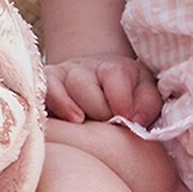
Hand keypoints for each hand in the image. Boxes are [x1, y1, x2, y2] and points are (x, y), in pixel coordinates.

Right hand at [44, 53, 161, 125]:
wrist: (98, 94)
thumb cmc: (126, 101)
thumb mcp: (145, 98)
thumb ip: (148, 105)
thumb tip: (135, 119)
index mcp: (116, 68)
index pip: (114, 74)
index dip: (121, 101)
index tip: (128, 119)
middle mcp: (86, 67)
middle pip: (84, 84)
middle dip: (98, 110)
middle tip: (107, 124)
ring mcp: (63, 75)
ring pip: (62, 88)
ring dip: (75, 111)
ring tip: (85, 123)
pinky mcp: (45, 85)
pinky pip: (44, 92)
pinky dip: (55, 105)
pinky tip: (69, 121)